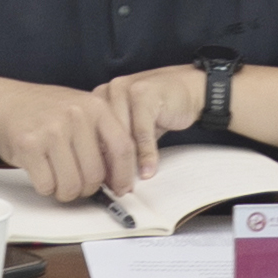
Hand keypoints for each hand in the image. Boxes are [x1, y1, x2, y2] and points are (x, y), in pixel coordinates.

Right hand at [0, 79, 137, 201]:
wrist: (3, 103)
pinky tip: (42, 172)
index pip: (122, 148)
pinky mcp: (30, 146)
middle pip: (96, 174)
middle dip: (87, 188)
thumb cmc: (43, 111)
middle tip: (78, 183)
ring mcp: (52, 130)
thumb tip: (120, 175)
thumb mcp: (80, 110)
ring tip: (58, 177)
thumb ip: (102, 136)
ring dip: (65, 191)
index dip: (124, 175)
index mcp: (95, 106)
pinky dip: (46, 187)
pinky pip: (47, 185)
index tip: (121, 188)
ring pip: (72, 185)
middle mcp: (76, 115)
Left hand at [93, 65, 203, 180]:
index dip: (95, 162)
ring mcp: (125, 89)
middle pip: (103, 136)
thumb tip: (106, 178)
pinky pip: (141, 131)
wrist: (188, 88)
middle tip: (118, 190)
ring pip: (121, 136)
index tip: (101, 185)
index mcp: (99, 98)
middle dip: (110, 167)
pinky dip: (146, 154)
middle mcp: (108, 91)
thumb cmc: (158, 109)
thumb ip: (118, 145)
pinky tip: (148, 170)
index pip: (89, 135)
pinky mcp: (144, 94)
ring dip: (127, 164)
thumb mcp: (133, 127)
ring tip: (130, 185)